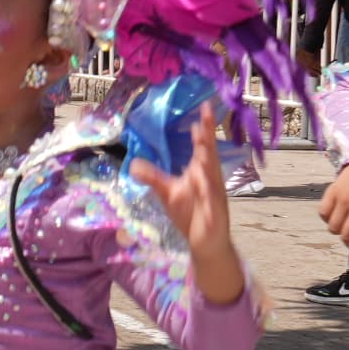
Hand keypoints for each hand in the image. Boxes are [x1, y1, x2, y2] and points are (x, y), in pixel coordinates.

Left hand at [136, 109, 246, 303]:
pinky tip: (208, 187)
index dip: (203, 127)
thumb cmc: (191, 214)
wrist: (205, 243)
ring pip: (213, 174)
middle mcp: (210, 179)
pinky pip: (212, 203)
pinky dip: (210, 195)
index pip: (202, 145)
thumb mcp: (168, 192)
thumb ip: (153, 177)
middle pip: (209, 153)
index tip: (203, 107)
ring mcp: (214, 195)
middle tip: (207, 113)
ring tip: (206, 142)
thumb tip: (133, 164)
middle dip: (208, 135)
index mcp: (201, 171)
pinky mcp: (215, 213)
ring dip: (210, 159)